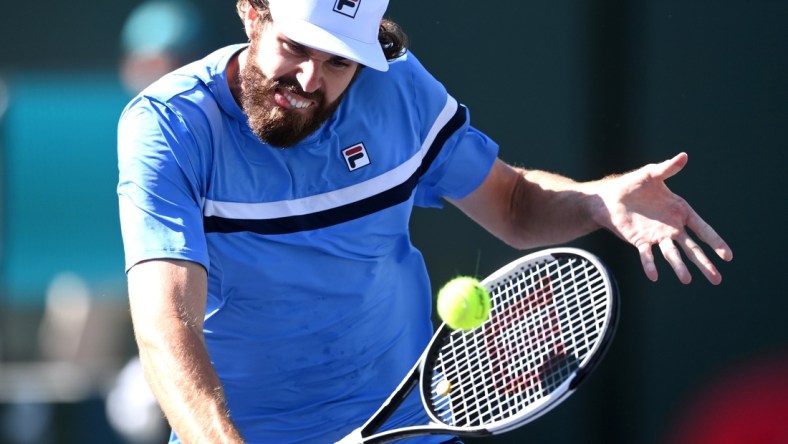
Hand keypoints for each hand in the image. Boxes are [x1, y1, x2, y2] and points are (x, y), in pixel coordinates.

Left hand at [595, 152, 732, 283]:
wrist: (609, 197)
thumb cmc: (633, 184)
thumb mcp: (651, 174)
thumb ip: (667, 168)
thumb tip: (683, 156)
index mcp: (680, 211)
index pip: (702, 228)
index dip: (715, 241)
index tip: (728, 256)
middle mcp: (672, 227)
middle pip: (692, 248)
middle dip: (704, 263)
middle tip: (717, 279)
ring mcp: (657, 236)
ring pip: (671, 254)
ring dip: (678, 267)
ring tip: (687, 280)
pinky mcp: (640, 241)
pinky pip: (646, 255)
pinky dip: (649, 265)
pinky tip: (654, 276)